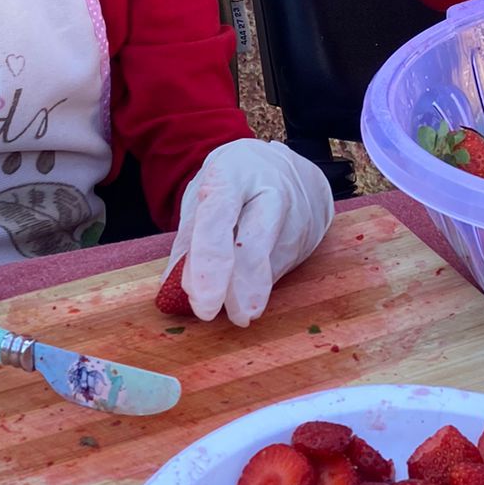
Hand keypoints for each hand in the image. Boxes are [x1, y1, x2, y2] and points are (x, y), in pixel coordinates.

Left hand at [166, 138, 333, 326]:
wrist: (284, 166)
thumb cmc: (234, 183)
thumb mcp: (205, 195)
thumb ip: (190, 240)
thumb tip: (173, 290)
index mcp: (233, 173)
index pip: (217, 218)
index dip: (208, 264)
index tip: (202, 302)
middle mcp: (271, 190)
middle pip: (255, 246)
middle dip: (242, 288)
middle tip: (233, 318)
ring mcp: (297, 214)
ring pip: (269, 266)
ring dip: (247, 290)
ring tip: (234, 291)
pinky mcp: (310, 237)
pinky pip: (280, 270)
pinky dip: (260, 283)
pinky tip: (253, 275)